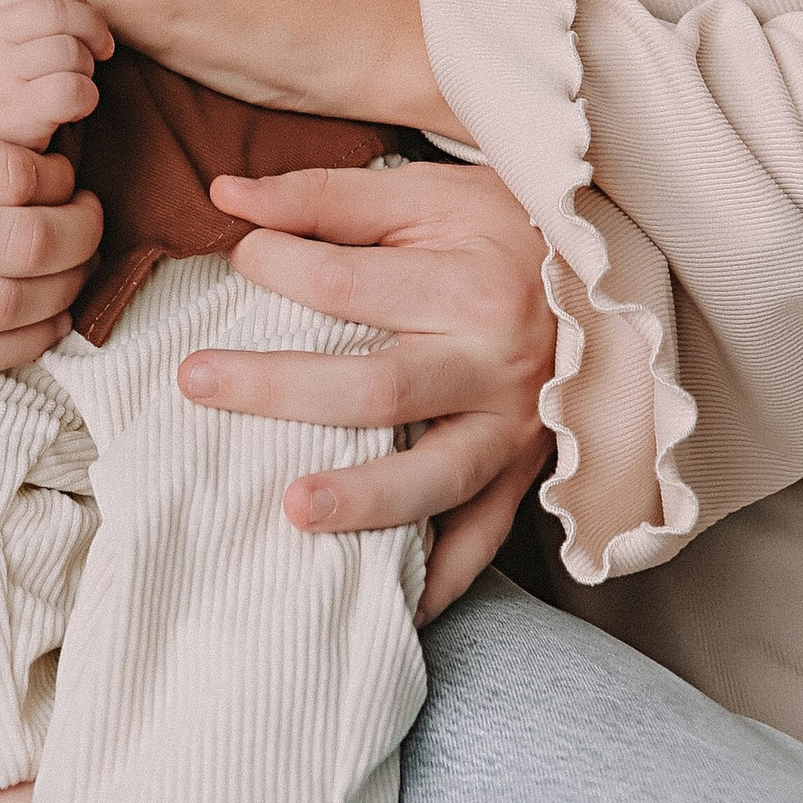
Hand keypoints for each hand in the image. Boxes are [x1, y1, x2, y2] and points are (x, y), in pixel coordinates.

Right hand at [0, 0, 110, 148]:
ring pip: (68, 49)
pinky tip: (73, 111)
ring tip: (77, 81)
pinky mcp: (15, 119)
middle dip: (91, 26)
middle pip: (56, 10)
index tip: (78, 18)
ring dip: (87, 66)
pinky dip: (86, 96)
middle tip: (100, 48)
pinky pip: (72, 89)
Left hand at [185, 159, 553, 616]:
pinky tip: (389, 608)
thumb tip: (225, 198)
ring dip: (363, 501)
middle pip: (377, 388)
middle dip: (278, 388)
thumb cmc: (502, 229)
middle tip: (194, 381)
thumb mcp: (423, 195)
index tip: (242, 257)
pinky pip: (483, 541)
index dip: (278, 267)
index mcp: (470, 285)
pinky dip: (440, 581)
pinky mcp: (524, 477)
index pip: (348, 284)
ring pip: (434, 479)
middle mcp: (498, 364)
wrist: (608, 273)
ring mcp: (515, 431)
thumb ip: (323, 198)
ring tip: (290, 510)